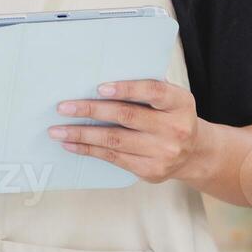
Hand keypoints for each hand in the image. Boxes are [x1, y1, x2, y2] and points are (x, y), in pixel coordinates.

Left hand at [49, 80, 204, 183]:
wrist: (194, 153)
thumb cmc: (171, 116)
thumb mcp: (169, 99)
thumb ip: (144, 89)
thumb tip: (98, 81)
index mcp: (180, 103)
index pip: (153, 91)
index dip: (126, 89)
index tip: (99, 87)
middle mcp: (175, 128)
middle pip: (127, 116)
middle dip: (91, 111)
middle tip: (64, 107)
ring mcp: (163, 152)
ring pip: (115, 141)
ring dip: (82, 135)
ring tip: (57, 130)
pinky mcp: (151, 170)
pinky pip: (113, 158)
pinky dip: (89, 150)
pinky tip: (71, 144)